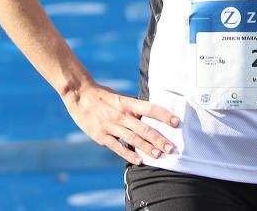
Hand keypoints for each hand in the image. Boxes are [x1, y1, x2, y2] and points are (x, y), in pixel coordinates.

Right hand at [62, 79, 179, 164]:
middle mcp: (121, 115)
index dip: (164, 115)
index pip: (150, 109)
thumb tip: (152, 114)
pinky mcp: (101, 136)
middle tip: (171, 148)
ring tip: (160, 155)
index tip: (176, 122)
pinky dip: (129, 155)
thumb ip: (135, 107)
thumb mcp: (121, 98)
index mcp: (128, 103)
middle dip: (159, 139)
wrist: (80, 95)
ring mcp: (111, 126)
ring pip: (133, 139)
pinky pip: (117, 147)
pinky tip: (139, 161)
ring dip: (148, 148)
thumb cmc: (103, 97)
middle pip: (144, 128)